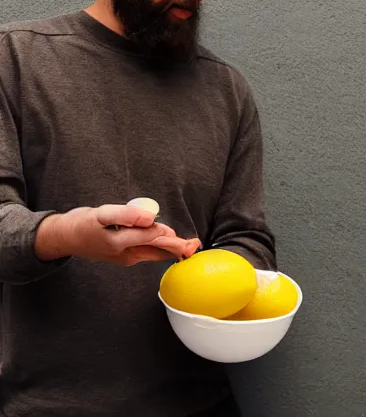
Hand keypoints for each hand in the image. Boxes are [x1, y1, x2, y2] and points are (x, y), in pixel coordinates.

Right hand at [35, 204, 200, 265]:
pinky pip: (147, 252)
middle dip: (177, 248)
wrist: (64, 238)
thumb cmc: (82, 224)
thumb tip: (150, 218)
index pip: (153, 239)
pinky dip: (160, 248)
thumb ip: (127, 216)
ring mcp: (126, 256)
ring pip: (154, 252)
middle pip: (157, 250)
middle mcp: (127, 254)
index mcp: (122, 244)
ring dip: (171, 249)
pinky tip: (169, 245)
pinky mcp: (124, 255)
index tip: (188, 240)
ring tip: (189, 247)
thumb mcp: (102, 215)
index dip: (171, 238)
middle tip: (195, 246)